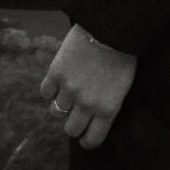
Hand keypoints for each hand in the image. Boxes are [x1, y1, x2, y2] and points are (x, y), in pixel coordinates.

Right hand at [39, 23, 136, 149]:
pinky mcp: (55, 73)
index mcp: (107, 109)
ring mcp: (69, 89)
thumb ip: (108, 105)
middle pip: (71, 129)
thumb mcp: (123, 87)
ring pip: (56, 111)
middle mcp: (86, 104)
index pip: (92, 139)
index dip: (87, 141)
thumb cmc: (123, 56)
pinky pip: (46, 92)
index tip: (85, 138)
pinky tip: (59, 81)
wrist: (110, 28)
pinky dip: (51, 89)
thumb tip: (94, 117)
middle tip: (76, 116)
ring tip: (69, 93)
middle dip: (73, 125)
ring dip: (62, 105)